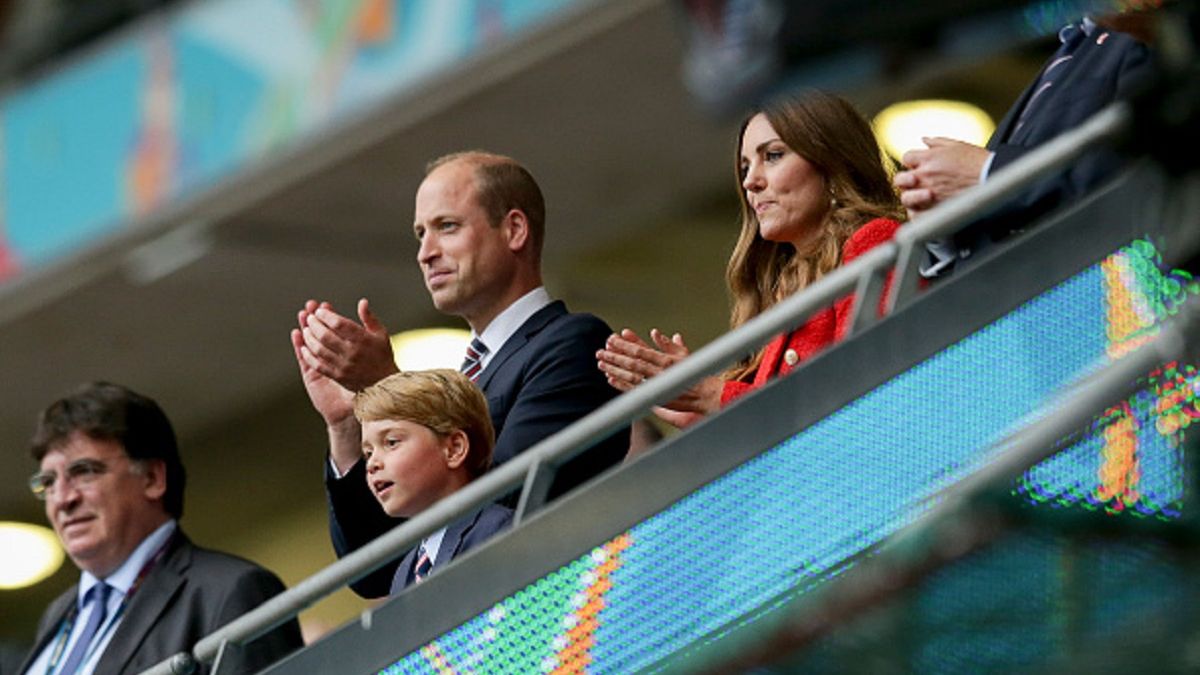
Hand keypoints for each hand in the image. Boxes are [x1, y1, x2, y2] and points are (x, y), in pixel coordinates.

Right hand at [290, 311, 359, 472]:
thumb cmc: (370, 375)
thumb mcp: (374, 347)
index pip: (333, 327)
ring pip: (309, 342)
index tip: (324, 305)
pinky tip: (296, 334)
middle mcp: (331, 353)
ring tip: (303, 314)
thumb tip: (365, 303)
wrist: (364, 401)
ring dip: (305, 328)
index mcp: (343, 347)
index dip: (327, 316)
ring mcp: (321, 363)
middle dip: (314, 318)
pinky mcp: (313, 374)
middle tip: (311, 306)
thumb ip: (369, 325)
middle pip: (318, 332)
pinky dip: (299, 346)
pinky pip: (305, 358)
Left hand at [296, 298, 397, 391]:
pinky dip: (309, 355)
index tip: (319, 311)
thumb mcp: (381, 334)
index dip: (326, 315)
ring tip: (306, 330)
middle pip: (325, 335)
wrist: (384, 383)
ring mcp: (344, 366)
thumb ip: (369, 318)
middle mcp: (352, 352)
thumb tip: (362, 302)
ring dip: (309, 338)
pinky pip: (318, 365)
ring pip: (319, 349)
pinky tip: (304, 348)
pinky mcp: (338, 376)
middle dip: (314, 324)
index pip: (339, 323)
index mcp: (363, 339)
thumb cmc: (382, 355)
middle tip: (310, 318)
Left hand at [595, 328, 721, 426]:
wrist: (707, 396)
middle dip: (615, 356)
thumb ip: (669, 344)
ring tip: (601, 364)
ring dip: (615, 369)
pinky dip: (621, 384)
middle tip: (600, 352)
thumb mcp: (685, 355)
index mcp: (666, 360)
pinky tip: (610, 379)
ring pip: (631, 376)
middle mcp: (660, 372)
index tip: (612, 339)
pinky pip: (635, 390)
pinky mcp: (656, 397)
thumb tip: (655, 333)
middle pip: (632, 362)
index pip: (641, 350)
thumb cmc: (696, 374)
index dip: (624, 344)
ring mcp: (657, 385)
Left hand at [894, 137, 989, 216]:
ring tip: (921, 197)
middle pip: (899, 179)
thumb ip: (937, 142)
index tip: (918, 166)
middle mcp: (925, 175)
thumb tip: (924, 140)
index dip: (912, 162)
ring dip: (910, 197)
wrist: (993, 178)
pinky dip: (917, 215)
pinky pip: (916, 216)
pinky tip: (923, 211)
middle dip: (905, 180)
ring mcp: (928, 193)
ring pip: (905, 198)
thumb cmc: (979, 162)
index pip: (906, 158)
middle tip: (915, 183)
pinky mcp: (935, 209)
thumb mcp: (957, 145)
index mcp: (928, 158)